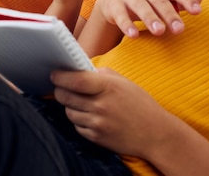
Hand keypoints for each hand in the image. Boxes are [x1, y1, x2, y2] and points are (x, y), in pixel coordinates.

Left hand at [51, 68, 176, 156]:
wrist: (155, 133)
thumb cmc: (141, 104)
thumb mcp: (125, 83)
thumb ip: (102, 74)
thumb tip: (81, 70)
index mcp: (108, 87)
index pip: (76, 80)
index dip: (61, 77)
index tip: (54, 74)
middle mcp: (101, 106)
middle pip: (66, 97)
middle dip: (60, 90)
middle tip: (60, 87)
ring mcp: (97, 123)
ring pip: (69, 112)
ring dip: (69, 106)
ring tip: (78, 101)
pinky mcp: (96, 137)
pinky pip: (77, 126)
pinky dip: (78, 120)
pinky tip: (88, 115)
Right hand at [94, 0, 201, 37]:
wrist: (114, 1)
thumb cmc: (145, 0)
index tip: (197, 12)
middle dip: (169, 14)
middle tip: (179, 29)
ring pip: (140, 6)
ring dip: (150, 18)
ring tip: (159, 32)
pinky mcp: (114, 6)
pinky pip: (121, 16)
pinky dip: (127, 25)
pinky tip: (134, 35)